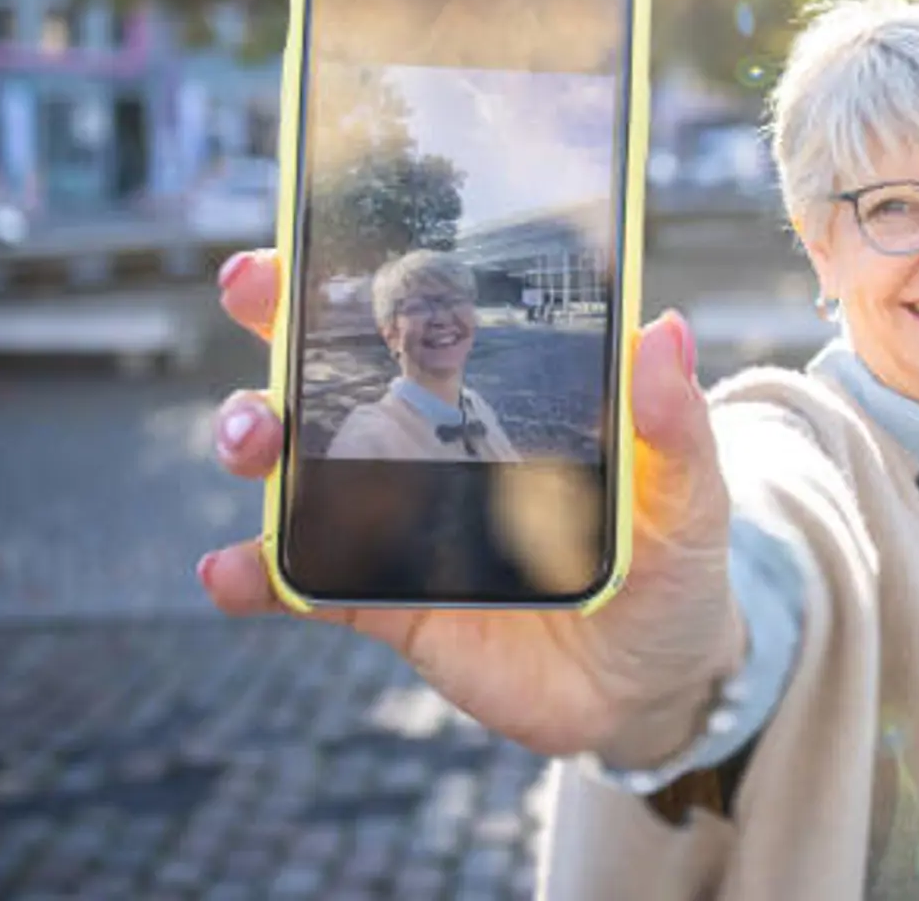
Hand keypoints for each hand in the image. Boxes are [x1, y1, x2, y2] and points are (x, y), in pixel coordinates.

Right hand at [203, 250, 743, 767]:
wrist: (650, 683)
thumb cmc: (668, 565)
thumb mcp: (687, 492)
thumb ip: (673, 422)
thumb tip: (667, 330)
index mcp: (494, 405)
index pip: (415, 323)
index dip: (355, 276)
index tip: (308, 235)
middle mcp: (428, 451)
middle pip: (332, 375)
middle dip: (274, 324)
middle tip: (254, 296)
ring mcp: (398, 526)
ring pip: (298, 470)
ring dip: (254, 438)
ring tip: (252, 438)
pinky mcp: (385, 605)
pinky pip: (304, 586)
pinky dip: (255, 575)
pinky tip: (231, 569)